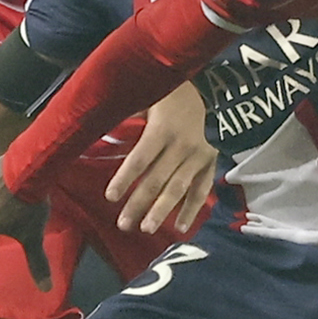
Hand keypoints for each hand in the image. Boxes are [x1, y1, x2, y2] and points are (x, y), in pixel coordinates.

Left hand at [110, 81, 217, 236]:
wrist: (218, 89)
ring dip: (161, 211)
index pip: (140, 159)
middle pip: (156, 180)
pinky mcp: (210, 163)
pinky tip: (180, 227)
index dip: (125, 179)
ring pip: (178, 189)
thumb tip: (99, 124)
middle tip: (123, 224)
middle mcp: (181, 147)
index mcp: (163, 129)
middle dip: (139, 204)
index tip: (110, 197)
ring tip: (145, 229)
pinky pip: (201, 190)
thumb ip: (129, 112)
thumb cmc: (174, 94)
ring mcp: (199, 157)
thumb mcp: (150, 96)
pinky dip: (191, 210)